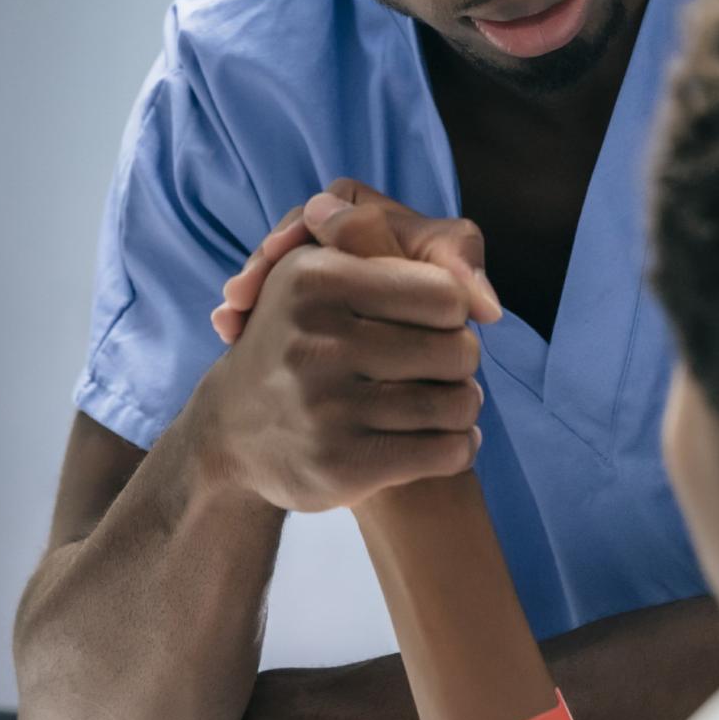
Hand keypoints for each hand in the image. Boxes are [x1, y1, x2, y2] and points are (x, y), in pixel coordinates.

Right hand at [190, 195, 493, 514]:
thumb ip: (391, 255)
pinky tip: (445, 441)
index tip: (434, 322)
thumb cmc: (301, 340)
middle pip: (459, 349)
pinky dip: (459, 448)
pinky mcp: (341, 464)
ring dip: (464, 407)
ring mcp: (326, 407)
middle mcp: (316, 340)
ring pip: (458, 403)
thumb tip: (485, 300)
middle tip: (443, 369)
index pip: (445, 292)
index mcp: (313, 277)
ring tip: (448, 405)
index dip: (453, 309)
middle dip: (462, 361)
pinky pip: (445, 452)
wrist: (233, 431)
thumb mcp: (320, 274)